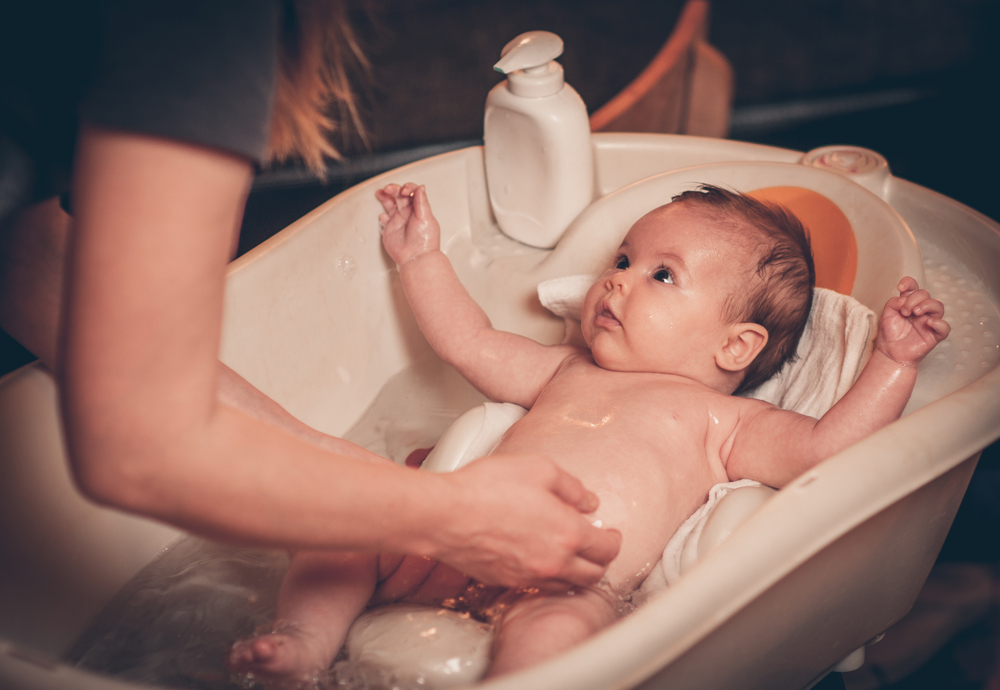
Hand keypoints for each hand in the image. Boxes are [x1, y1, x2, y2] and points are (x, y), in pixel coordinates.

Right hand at [375, 183, 439, 265]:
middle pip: (399, 195)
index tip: (404, 190)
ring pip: (390, 203)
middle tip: (388, 189)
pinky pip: (384, 218)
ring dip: (385, 196)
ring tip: (380, 193)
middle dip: (393, 189)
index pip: (412, 192)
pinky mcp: (390, 228)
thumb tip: (420, 187)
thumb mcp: (426, 217)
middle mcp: (408, 213)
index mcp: (419, 209)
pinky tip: (384, 217)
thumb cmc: (424, 241)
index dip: (407, 188)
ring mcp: (398, 220)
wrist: (415, 257)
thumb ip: (421, 202)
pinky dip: (382, 215)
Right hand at [428, 454, 620, 589]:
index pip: (607, 548)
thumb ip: (571, 486)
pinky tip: (540, 561)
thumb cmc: (488, 487)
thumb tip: (588, 502)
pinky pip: (537, 587)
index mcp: (568, 533)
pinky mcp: (505, 581)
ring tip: (572, 557)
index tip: (612, 534)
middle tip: (597, 548)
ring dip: (575, 573)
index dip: (614, 540)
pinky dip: (547, 577)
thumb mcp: (539, 468)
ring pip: (566, 586)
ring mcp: (528, 576)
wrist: (445, 514)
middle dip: (600, 562)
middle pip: (592, 575)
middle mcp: (553, 562)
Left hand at [877, 276, 949, 365]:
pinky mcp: (934, 335)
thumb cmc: (890, 334)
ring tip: (915, 313)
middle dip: (914, 299)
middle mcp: (921, 311)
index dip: (910, 283)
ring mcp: (929, 321)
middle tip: (905, 311)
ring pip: (938, 306)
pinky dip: (939, 323)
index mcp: (909, 304)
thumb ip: (893, 303)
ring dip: (927, 306)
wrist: (891, 354)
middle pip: (926, 295)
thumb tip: (903, 299)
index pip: (914, 288)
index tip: (901, 287)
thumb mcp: (886, 316)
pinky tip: (928, 323)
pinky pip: (945, 327)